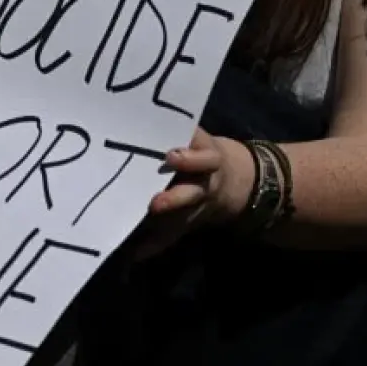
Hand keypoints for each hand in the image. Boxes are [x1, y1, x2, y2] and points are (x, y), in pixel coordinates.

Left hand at [134, 128, 255, 259]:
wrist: (230, 180)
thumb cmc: (199, 150)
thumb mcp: (198, 138)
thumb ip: (176, 133)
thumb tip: (139, 112)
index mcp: (208, 159)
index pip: (205, 158)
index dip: (190, 158)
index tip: (170, 155)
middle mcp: (204, 185)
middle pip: (193, 193)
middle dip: (175, 199)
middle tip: (154, 204)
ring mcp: (197, 206)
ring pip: (182, 218)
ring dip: (162, 225)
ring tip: (139, 234)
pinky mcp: (188, 222)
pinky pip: (173, 235)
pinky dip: (155, 245)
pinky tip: (136, 252)